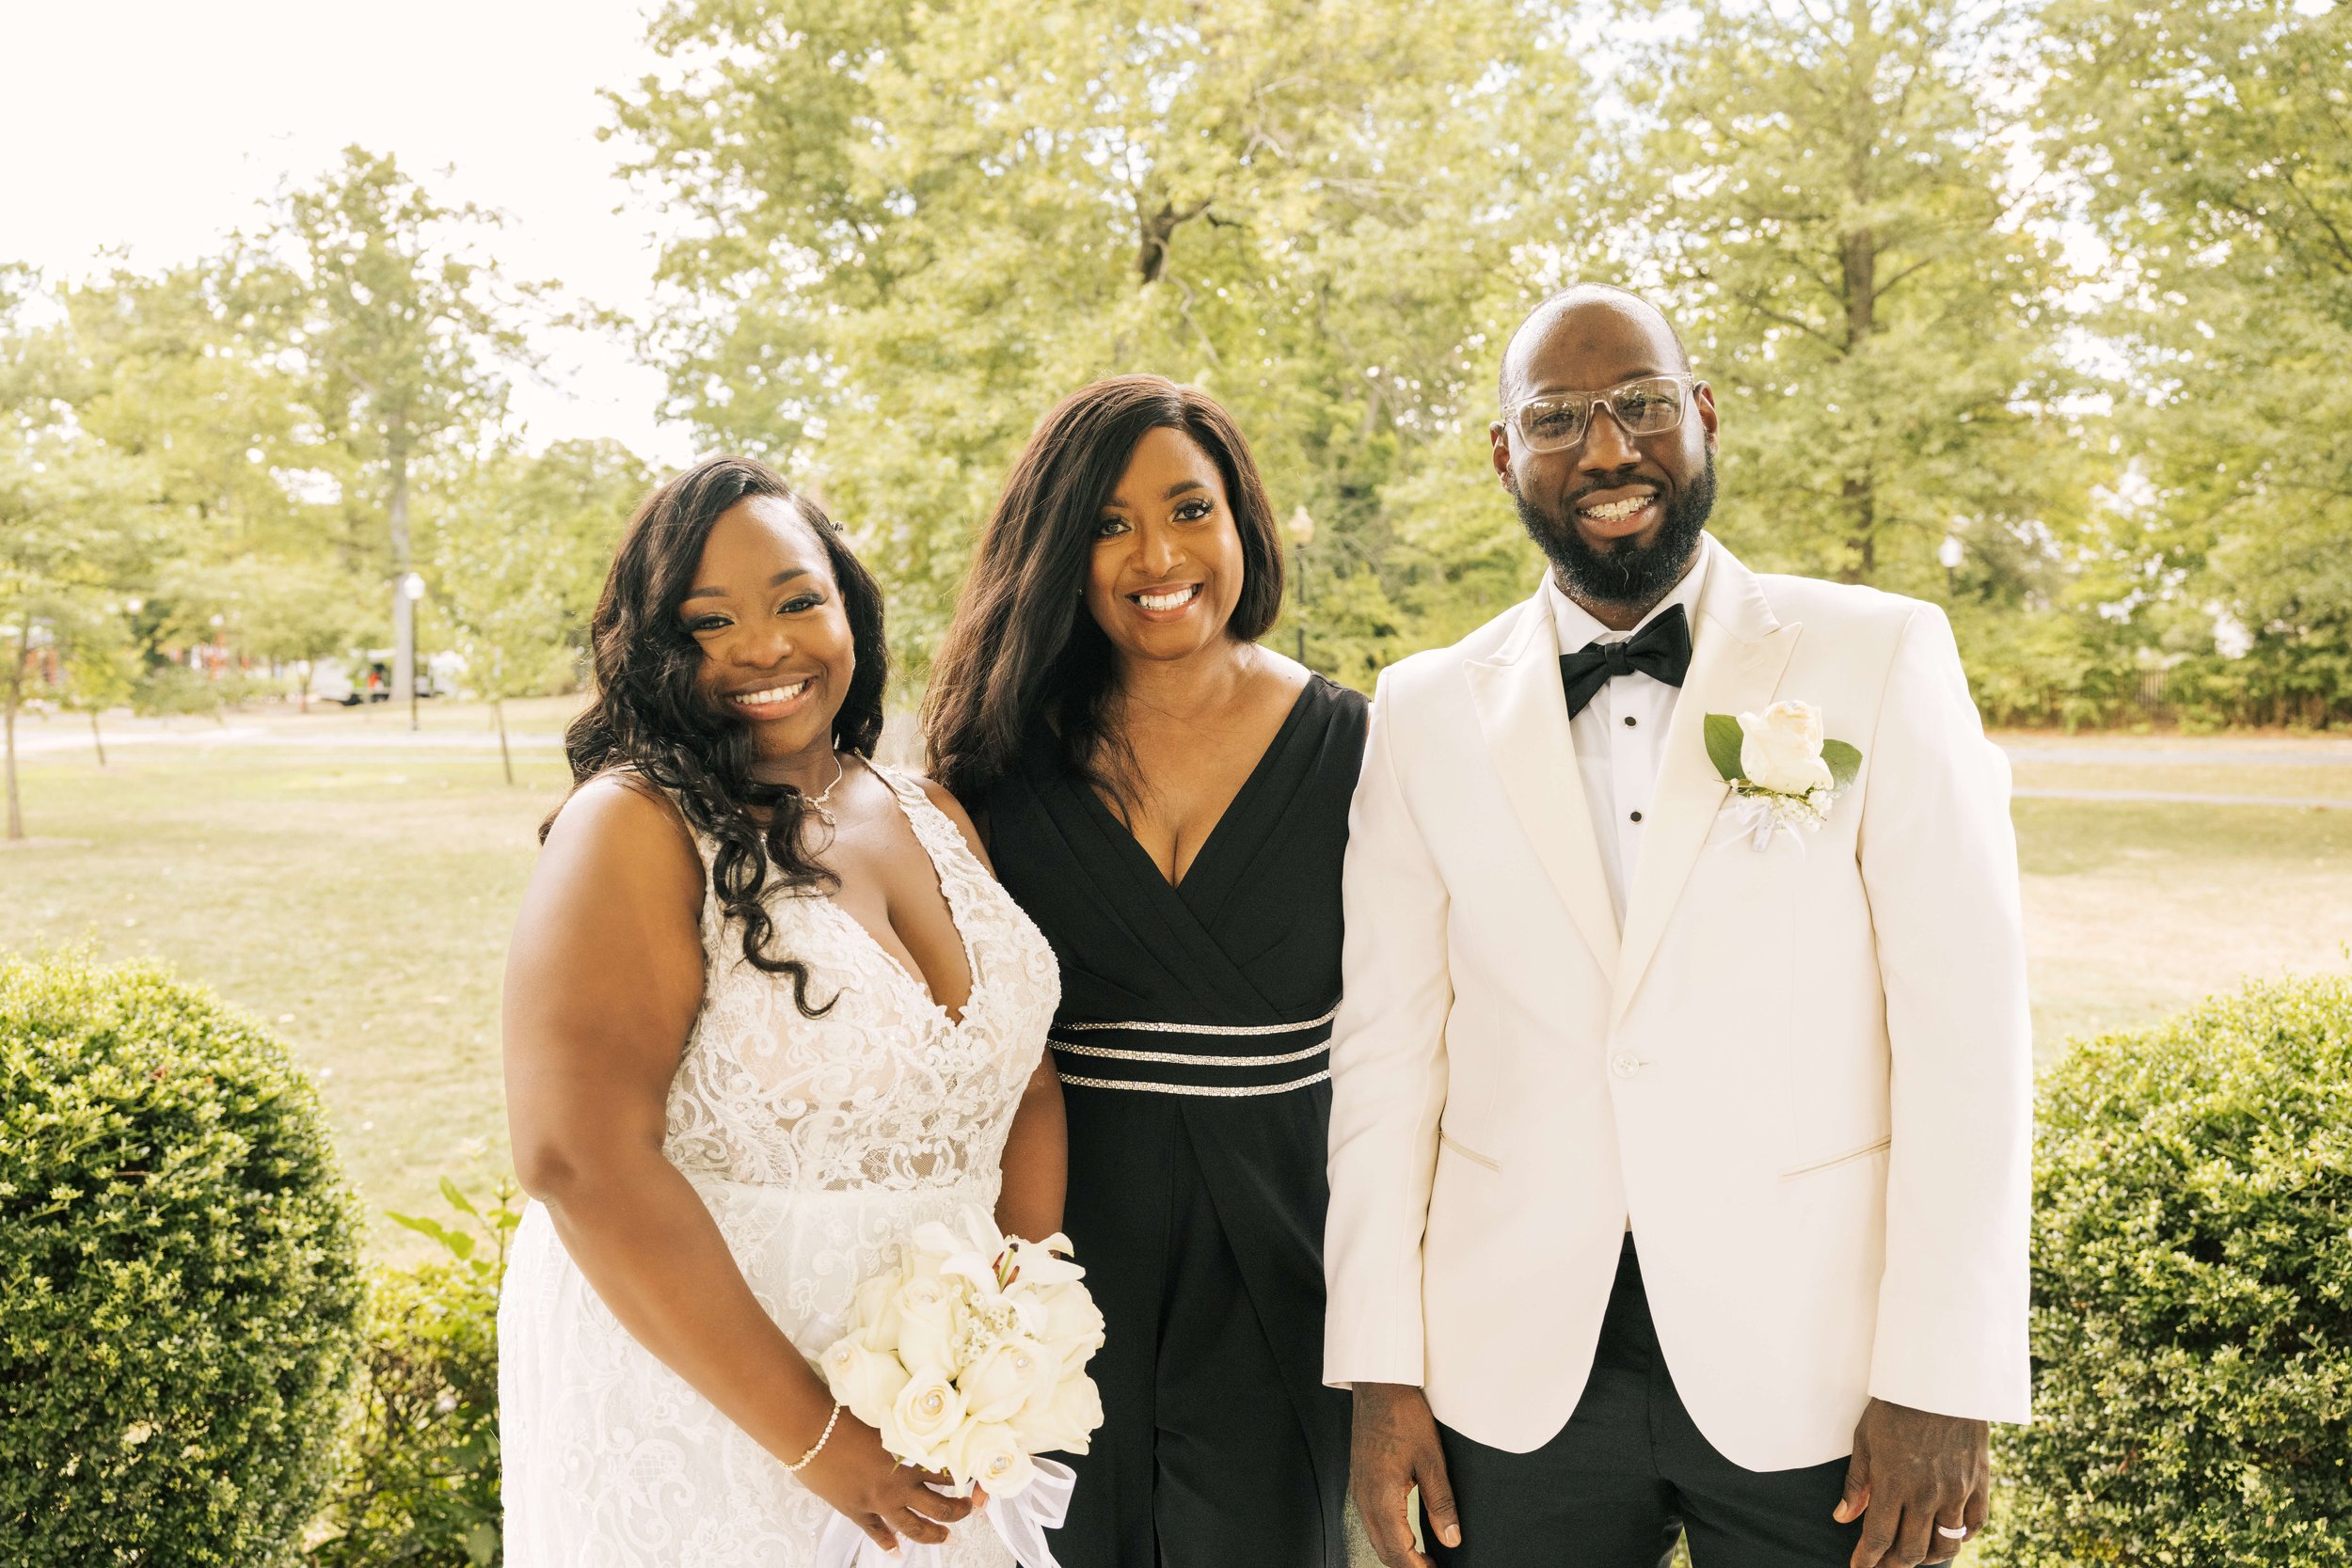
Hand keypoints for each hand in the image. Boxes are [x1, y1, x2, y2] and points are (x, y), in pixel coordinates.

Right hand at [798, 1411, 979, 1553]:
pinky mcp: (857, 1511)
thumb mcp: (886, 1416)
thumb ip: (906, 1428)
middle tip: (969, 1510)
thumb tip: (921, 1422)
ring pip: (915, 1527)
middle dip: (959, 1511)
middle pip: (941, 1507)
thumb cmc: (846, 1415)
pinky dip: (888, 1544)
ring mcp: (879, 1502)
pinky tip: (897, 1552)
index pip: (950, 1472)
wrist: (811, 1431)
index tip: (975, 1476)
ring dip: (933, 1534)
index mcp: (911, 1458)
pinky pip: (877, 1533)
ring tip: (948, 1537)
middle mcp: (900, 1485)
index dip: (966, 1475)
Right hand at [1351, 1382, 1460, 1567]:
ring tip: (1424, 1557)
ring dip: (1398, 1553)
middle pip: (1384, 1551)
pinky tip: (1405, 1533)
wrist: (1379, 1387)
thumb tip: (1451, 1538)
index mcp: (1382, 1497)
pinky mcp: (1360, 1482)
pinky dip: (1388, 1536)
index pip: (1398, 1551)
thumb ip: (1441, 1504)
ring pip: (1376, 1537)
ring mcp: (1359, 1490)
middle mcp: (1365, 1498)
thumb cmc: (1403, 1416)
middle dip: (1407, 1566)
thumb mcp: (1432, 1460)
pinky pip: (1371, 1521)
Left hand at [1835, 1398, 1989, 1567]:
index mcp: (1893, 1482)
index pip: (1878, 1537)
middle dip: (1893, 1565)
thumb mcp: (1865, 1440)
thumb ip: (1857, 1483)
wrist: (1940, 1379)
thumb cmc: (1895, 1406)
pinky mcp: (1979, 1482)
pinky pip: (1974, 1524)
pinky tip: (1947, 1536)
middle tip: (1882, 1566)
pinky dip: (1961, 1537)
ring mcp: (1957, 1490)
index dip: (1867, 1559)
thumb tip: (1842, 1517)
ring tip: (1914, 1556)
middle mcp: (1926, 1493)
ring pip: (1945, 1545)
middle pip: (1912, 1550)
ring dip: (1928, 1558)